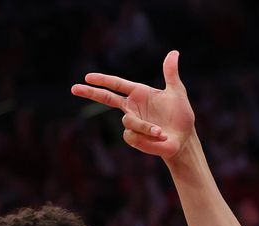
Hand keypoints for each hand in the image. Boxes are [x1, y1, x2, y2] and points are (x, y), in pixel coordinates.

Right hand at [72, 51, 195, 159]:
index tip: (87, 77)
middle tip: (74, 88)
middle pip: (105, 97)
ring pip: (128, 121)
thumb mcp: (177, 92)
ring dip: (146, 127)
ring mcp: (131, 122)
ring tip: (161, 132)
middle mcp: (131, 106)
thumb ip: (171, 73)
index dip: (102, 80)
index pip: (116, 83)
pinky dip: (147, 136)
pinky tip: (158, 138)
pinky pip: (132, 134)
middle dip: (89, 92)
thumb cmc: (181, 116)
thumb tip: (174, 53)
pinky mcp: (133, 137)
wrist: (184, 139)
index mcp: (138, 93)